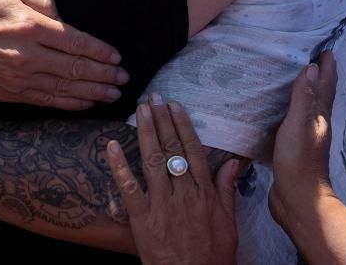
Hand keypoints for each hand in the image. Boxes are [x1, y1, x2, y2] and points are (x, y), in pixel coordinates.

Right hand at [0, 0, 128, 110]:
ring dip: (92, 92)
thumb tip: (63, 19)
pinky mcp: (8, 94)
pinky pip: (45, 101)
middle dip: (104, 74)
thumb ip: (40, 1)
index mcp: (30, 27)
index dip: (100, 52)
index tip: (117, 57)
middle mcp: (27, 56)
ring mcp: (17, 79)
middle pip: (75, 69)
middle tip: (124, 79)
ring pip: (64, 89)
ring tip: (113, 94)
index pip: (76, 42)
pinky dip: (68, 104)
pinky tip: (85, 103)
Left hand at [108, 94, 242, 264]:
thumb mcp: (229, 222)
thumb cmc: (213, 256)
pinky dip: (120, 166)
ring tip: (140, 109)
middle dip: (162, 121)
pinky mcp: (143, 219)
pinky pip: (129, 189)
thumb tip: (233, 161)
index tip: (174, 106)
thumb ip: (227, 188)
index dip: (182, 126)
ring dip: (146, 132)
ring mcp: (162, 205)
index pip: (193, 150)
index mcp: (204, 193)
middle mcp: (184, 194)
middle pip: (172, 150)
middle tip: (154, 97)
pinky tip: (112, 145)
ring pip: (152, 161)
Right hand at [268, 52, 337, 229]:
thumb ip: (304, 97)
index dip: (327, 67)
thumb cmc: (299, 161)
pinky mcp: (292, 149)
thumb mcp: (300, 124)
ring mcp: (304, 138)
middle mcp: (315, 125)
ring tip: (288, 78)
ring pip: (305, 108)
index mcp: (320, 117)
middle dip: (316, 76)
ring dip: (301, 92)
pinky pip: (290, 122)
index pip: (326, 85)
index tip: (325, 48)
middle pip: (319, 95)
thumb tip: (312, 68)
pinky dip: (285, 111)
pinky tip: (273, 110)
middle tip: (307, 57)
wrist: (297, 200)